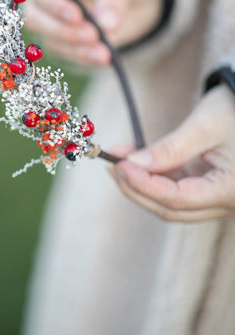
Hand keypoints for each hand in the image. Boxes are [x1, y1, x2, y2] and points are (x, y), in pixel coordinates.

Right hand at [25, 0, 162, 65]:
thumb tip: (107, 25)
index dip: (54, 6)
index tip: (77, 17)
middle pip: (35, 19)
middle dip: (61, 31)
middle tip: (92, 35)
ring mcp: (51, 21)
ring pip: (50, 40)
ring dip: (75, 49)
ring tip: (104, 53)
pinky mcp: (63, 42)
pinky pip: (67, 54)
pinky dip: (84, 57)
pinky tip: (103, 58)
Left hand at [110, 85, 234, 221]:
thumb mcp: (204, 126)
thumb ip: (170, 149)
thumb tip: (131, 165)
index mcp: (233, 191)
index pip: (178, 199)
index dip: (144, 184)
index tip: (118, 165)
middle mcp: (229, 205)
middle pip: (172, 209)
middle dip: (137, 188)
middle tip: (111, 165)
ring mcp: (219, 201)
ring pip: (172, 203)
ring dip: (142, 182)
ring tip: (118, 157)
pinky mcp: (211, 191)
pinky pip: (178, 191)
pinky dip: (155, 176)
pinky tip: (134, 158)